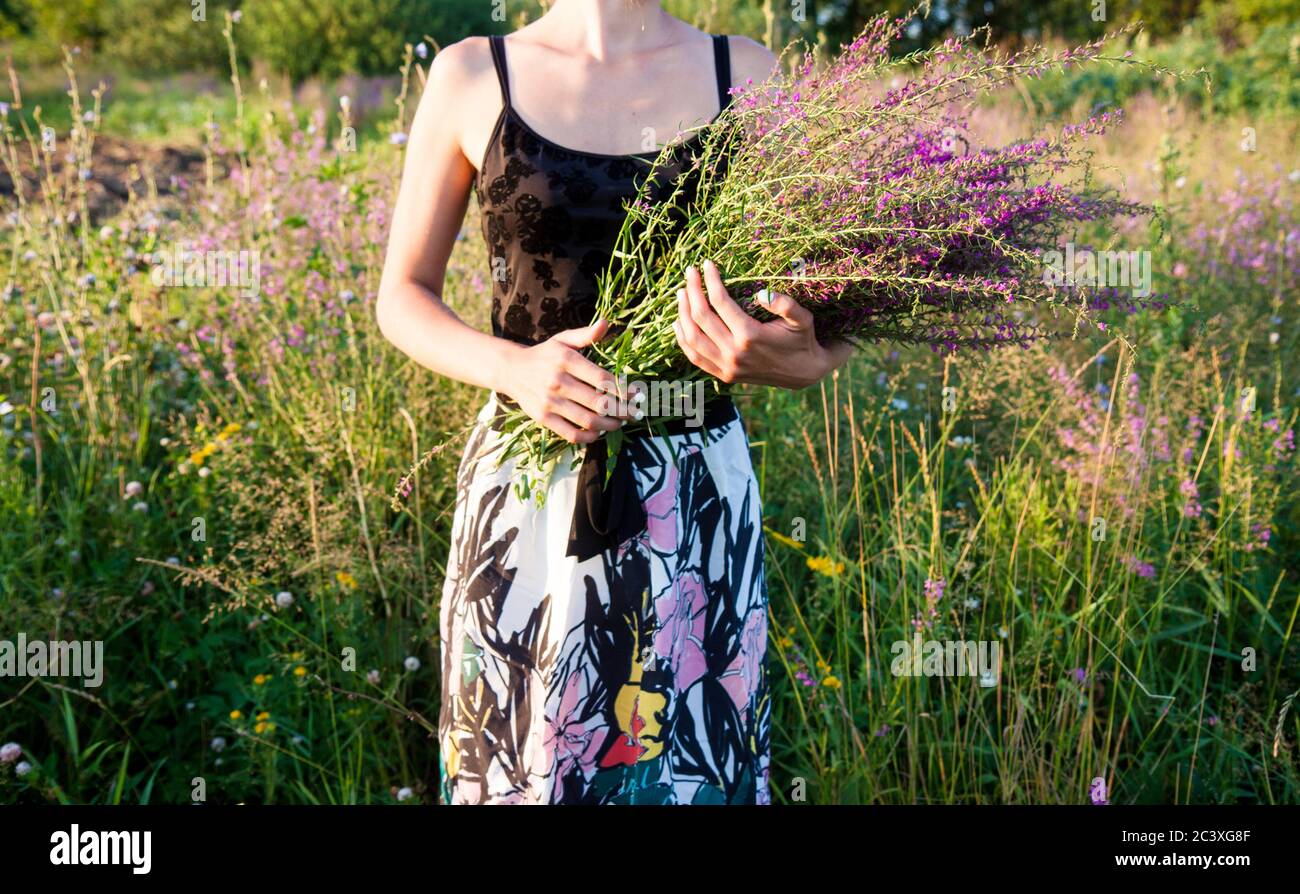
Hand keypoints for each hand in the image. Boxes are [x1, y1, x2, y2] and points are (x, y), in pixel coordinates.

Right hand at [499, 319, 633, 444]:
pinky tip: (598, 433)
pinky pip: (571, 433)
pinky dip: (589, 437)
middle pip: (599, 402)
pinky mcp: (543, 418)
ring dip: (609, 425)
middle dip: (621, 410)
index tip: (636, 394)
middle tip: (633, 413)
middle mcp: (558, 381)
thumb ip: (585, 335)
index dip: (623, 389)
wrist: (512, 370)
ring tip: (618, 423)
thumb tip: (606, 323)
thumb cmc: (545, 355)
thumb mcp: (563, 339)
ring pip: (588, 420)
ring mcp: (550, 402)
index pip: (603, 379)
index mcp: (566, 360)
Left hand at [673, 259, 852, 388]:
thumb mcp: (803, 319)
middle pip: (701, 317)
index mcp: (750, 336)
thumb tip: (763, 293)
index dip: (710, 280)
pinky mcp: (724, 376)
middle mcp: (734, 353)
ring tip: (682, 293)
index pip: (720, 302)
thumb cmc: (803, 339)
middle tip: (690, 272)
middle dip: (692, 291)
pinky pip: (695, 357)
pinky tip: (679, 322)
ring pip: (692, 338)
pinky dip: (682, 340)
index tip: (707, 264)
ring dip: (683, 313)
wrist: (804, 372)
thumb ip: (786, 305)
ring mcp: (727, 367)